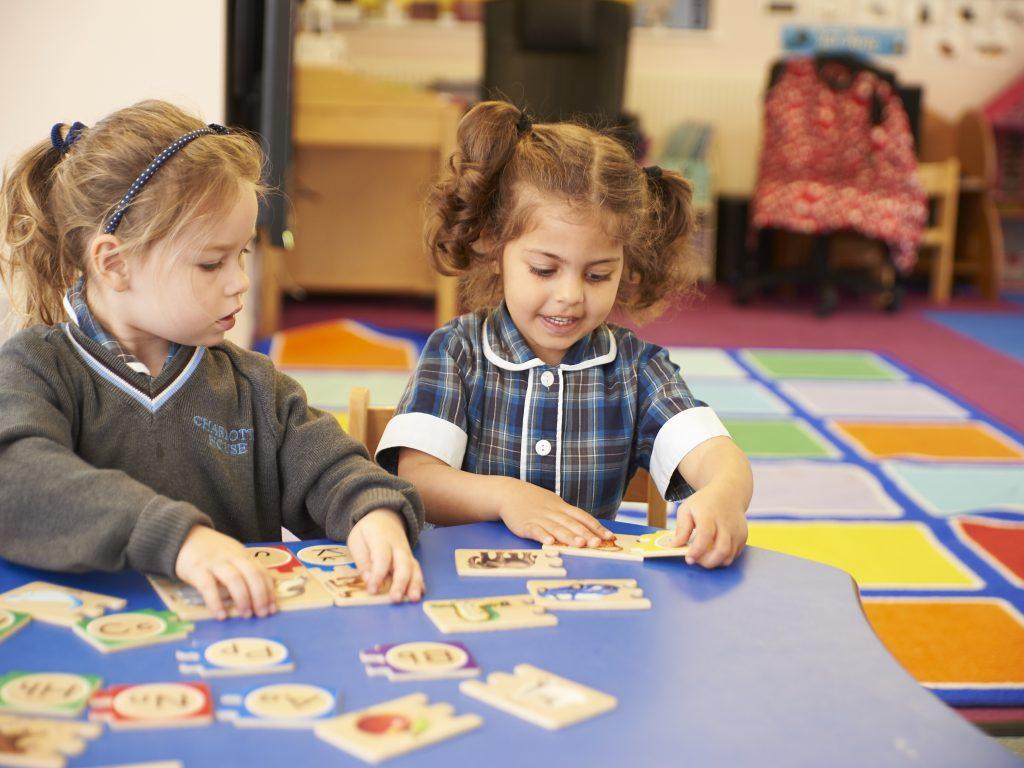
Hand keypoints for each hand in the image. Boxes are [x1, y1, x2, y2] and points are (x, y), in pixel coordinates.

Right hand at [174, 525, 276, 619]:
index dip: (269, 590)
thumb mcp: (231, 555)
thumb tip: (263, 591)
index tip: (273, 608)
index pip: (261, 571)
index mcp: (242, 554)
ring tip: (246, 615)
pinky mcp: (197, 569)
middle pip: (252, 574)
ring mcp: (214, 562)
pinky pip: (208, 586)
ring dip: (243, 598)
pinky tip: (221, 615)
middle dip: (260, 595)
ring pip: (234, 578)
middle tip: (262, 614)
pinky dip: (216, 602)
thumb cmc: (209, 551)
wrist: (182, 536)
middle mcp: (232, 557)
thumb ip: (244, 569)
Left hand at [347, 509, 424, 601]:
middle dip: (400, 582)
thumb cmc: (367, 532)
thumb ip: (362, 561)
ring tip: (414, 599)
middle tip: (395, 599)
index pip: (382, 558)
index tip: (373, 591)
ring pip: (414, 568)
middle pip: (402, 564)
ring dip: (415, 584)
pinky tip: (420, 594)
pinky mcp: (411, 559)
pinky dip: (420, 582)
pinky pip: (417, 570)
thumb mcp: (357, 541)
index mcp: (380, 538)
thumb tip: (368, 580)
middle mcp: (398, 546)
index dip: (378, 575)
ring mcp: (407, 552)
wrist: (385, 517)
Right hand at [496, 479, 613, 546]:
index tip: (609, 536)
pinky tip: (549, 542)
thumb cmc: (534, 501)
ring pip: (556, 528)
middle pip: (572, 523)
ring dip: (569, 536)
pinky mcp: (525, 525)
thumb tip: (589, 528)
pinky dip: (542, 536)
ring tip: (580, 544)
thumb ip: (569, 516)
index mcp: (562, 507)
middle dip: (586, 534)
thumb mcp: (554, 504)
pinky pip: (535, 530)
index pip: (583, 517)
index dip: (596, 527)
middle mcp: (553, 512)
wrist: (509, 492)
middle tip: (597, 543)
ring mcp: (539, 518)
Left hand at [670, 485, 747, 568]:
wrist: (729, 493)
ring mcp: (737, 530)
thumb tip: (674, 546)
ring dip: (715, 562)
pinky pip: (734, 555)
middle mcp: (726, 523)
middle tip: (696, 561)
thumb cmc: (704, 503)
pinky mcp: (743, 536)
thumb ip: (681, 528)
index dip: (697, 551)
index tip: (689, 558)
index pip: (705, 536)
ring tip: (704, 557)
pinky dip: (723, 558)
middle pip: (721, 550)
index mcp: (709, 515)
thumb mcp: (687, 509)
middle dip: (708, 562)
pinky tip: (714, 551)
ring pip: (729, 556)